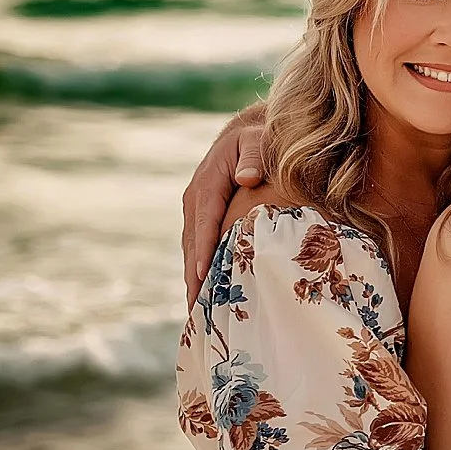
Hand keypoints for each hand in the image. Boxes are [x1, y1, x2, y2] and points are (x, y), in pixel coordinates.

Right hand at [183, 106, 267, 302]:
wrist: (246, 136)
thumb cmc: (259, 140)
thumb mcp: (258, 141)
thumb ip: (255, 156)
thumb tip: (247, 177)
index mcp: (208, 182)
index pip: (205, 221)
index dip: (203, 249)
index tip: (202, 275)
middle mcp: (196, 199)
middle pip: (192, 243)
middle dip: (192, 276)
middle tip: (196, 310)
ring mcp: (195, 210)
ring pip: (191, 249)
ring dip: (192, 279)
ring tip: (196, 313)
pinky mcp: (201, 219)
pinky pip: (196, 247)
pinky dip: (197, 271)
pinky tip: (203, 295)